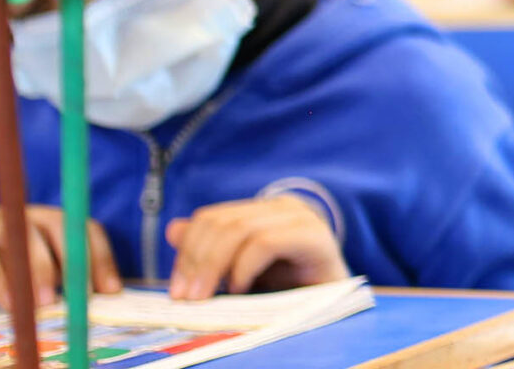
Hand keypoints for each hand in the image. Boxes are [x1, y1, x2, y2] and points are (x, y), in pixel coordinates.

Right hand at [0, 205, 123, 308]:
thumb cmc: (5, 269)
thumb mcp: (40, 272)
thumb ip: (64, 279)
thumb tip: (94, 303)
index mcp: (56, 221)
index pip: (86, 230)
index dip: (101, 258)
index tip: (112, 291)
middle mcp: (31, 215)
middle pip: (60, 229)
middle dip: (74, 263)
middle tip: (81, 298)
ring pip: (25, 241)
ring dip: (38, 272)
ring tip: (45, 303)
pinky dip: (2, 283)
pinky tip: (11, 304)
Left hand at [164, 195, 347, 299]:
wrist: (340, 305)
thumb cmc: (293, 290)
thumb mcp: (244, 271)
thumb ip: (213, 250)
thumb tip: (174, 229)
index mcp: (265, 211)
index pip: (213, 217)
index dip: (188, 250)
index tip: (177, 289)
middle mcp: (284, 207)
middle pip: (223, 221)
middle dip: (196, 261)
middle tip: (186, 297)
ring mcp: (302, 219)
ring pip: (240, 229)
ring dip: (214, 266)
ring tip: (208, 296)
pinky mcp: (316, 238)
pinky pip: (267, 242)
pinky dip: (244, 267)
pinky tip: (240, 288)